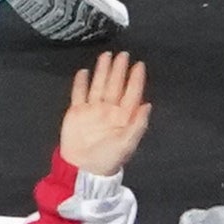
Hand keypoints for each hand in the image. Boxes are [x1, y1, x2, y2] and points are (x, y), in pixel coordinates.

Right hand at [56, 48, 151, 177]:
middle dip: (119, 70)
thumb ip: (138, 124)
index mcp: (123, 117)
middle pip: (115, 85)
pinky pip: (79, 94)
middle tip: (123, 54)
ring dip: (102, 71)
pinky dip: (81, 83)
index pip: (131, 93)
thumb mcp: (127, 144)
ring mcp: (92, 110)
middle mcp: (109, 111)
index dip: (135, 79)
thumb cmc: (107, 159)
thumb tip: (148, 105)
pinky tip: (84, 72)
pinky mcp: (76, 113)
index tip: (139, 65)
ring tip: (106, 56)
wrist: (82, 169)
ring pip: (98, 85)